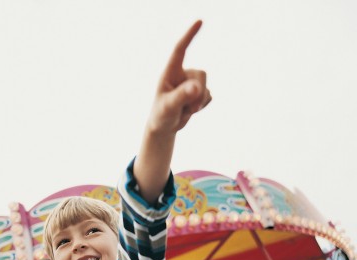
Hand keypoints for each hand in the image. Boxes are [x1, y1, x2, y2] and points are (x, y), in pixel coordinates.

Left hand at [147, 20, 210, 134]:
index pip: (180, 50)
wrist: (164, 126)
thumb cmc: (161, 115)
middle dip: (199, 92)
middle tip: (191, 108)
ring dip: (199, 102)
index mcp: (170, 72)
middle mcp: (182, 74)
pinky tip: (191, 110)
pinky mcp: (198, 92)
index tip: (199, 21)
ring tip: (186, 110)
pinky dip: (202, 105)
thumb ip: (181, 96)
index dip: (189, 35)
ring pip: (206, 86)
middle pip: (201, 74)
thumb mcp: (169, 107)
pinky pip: (209, 96)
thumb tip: (196, 87)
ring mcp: (191, 83)